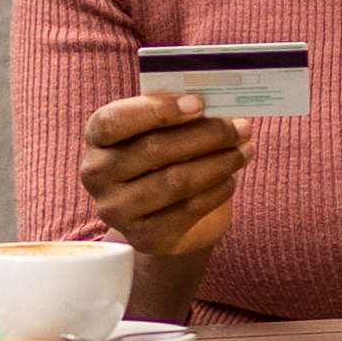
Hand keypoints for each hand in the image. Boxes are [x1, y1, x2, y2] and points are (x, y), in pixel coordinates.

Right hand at [79, 92, 244, 260]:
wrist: (164, 216)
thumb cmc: (165, 160)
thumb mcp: (162, 132)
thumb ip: (178, 115)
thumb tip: (221, 102)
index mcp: (97, 138)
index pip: (113, 121)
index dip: (157, 110)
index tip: (199, 104)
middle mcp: (96, 175)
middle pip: (153, 150)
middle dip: (206, 135)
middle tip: (242, 126)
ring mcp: (117, 210)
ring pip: (174, 181)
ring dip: (219, 163)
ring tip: (245, 150)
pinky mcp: (144, 238)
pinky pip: (188, 210)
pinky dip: (217, 191)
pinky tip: (231, 178)